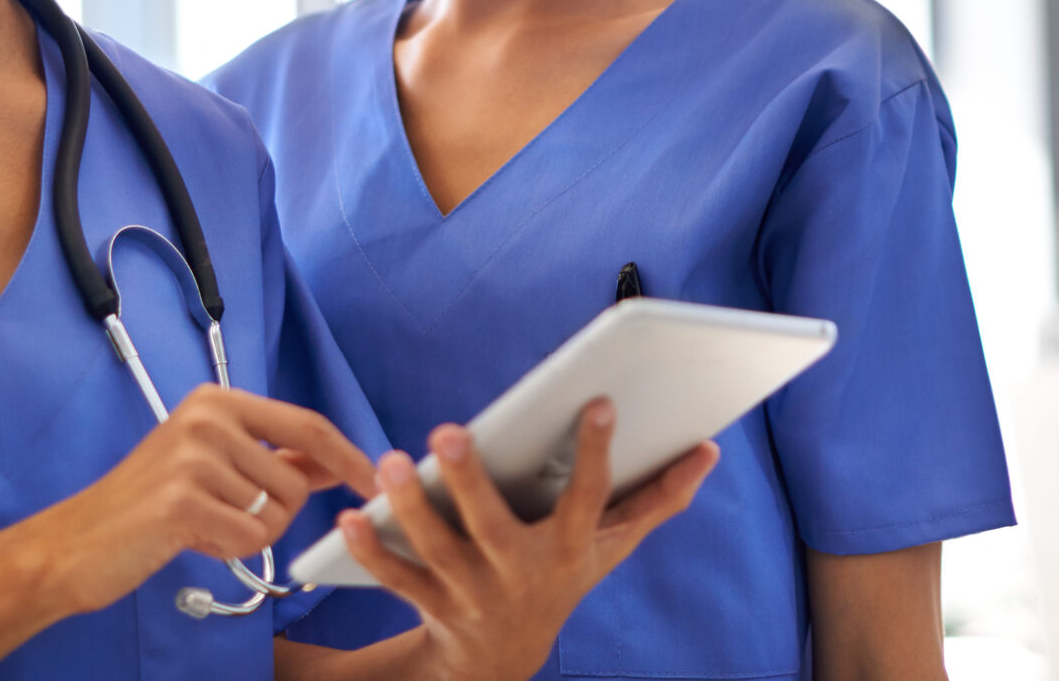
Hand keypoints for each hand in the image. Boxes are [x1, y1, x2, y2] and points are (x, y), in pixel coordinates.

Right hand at [45, 385, 376, 615]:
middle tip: (229, 516)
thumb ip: (273, 456)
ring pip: (275, 513)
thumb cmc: (148, 504)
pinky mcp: (183, 501)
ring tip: (202, 524)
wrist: (76, 542)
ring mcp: (193, 457)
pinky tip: (192, 539)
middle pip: (296, 478)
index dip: (346, 455)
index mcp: (217, 400)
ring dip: (248, 532)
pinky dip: (230, 550)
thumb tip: (334, 460)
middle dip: (277, 511)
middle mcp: (207, 417)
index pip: (306, 424)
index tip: (371, 480)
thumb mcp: (212, 462)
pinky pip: (249, 538)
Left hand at [336, 400, 717, 680]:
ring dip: (411, 507)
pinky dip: (371, 548)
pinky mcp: (429, 602)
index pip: (589, 498)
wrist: (503, 659)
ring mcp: (471, 591)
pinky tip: (350, 516)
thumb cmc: (564, 576)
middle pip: (492, 526)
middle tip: (448, 431)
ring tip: (393, 462)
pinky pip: (396, 576)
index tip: (598, 403)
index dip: (596, 453)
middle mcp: (519, 572)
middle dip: (469, 481)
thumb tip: (709, 449)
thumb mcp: (614, 546)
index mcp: (568, 549)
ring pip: (437, 549)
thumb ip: (659, 498)